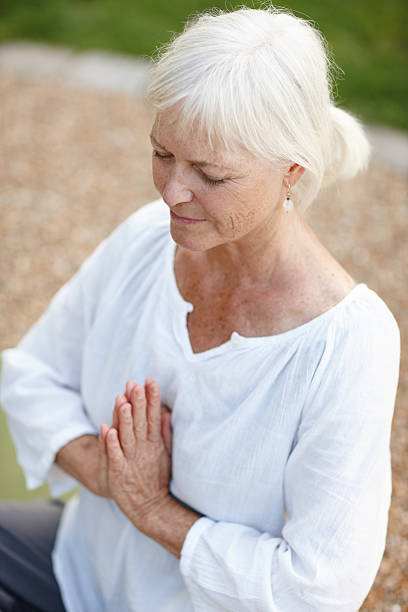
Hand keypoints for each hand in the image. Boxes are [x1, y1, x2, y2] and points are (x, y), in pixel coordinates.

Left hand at [100, 378, 171, 529]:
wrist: (151, 507)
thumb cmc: (157, 478)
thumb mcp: (165, 452)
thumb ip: (164, 431)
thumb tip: (165, 410)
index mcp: (155, 443)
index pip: (154, 417)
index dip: (152, 398)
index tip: (150, 381)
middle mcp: (144, 449)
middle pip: (141, 422)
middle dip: (139, 402)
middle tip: (136, 384)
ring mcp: (132, 460)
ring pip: (127, 436)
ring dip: (124, 419)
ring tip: (122, 401)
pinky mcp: (120, 473)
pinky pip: (115, 456)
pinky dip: (111, 443)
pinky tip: (108, 429)